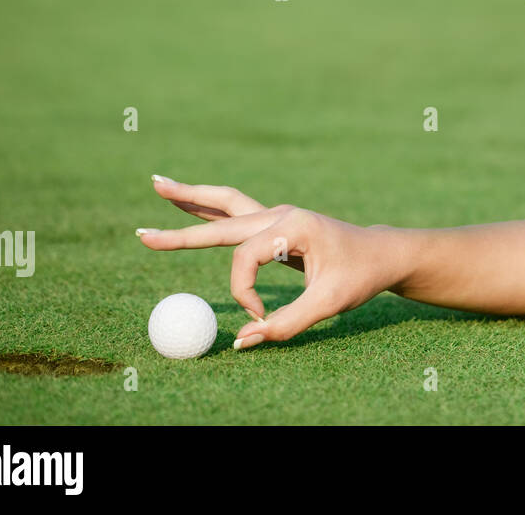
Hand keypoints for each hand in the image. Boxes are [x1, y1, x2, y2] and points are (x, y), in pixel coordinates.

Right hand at [138, 177, 403, 348]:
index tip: (260, 319)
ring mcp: (276, 215)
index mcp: (293, 226)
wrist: (383, 254)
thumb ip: (287, 324)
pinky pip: (234, 212)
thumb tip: (243, 341)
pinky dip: (207, 206)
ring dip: (191, 196)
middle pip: (222, 218)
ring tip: (157, 183)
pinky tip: (186, 199)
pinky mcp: (275, 223)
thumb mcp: (329, 303)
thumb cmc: (360, 275)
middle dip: (181, 228)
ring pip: (226, 203)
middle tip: (141, 236)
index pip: (246, 260)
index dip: (245, 294)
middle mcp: (280, 214)